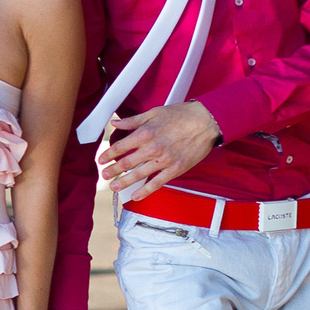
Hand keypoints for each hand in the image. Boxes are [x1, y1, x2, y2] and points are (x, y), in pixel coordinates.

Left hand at [100, 101, 220, 199]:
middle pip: (126, 163)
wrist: (207, 121)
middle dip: (113, 170)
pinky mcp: (175, 169)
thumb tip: (115, 123)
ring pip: (139, 175)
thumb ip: (133, 121)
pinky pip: (157, 183)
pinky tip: (136, 196)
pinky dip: (145, 191)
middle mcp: (152, 148)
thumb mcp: (154, 113)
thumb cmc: (182, 115)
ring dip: (124, 182)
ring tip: (114, 187)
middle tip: (104, 175)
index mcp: (145, 133)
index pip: (120, 147)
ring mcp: (164, 160)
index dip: (108, 154)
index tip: (102, 159)